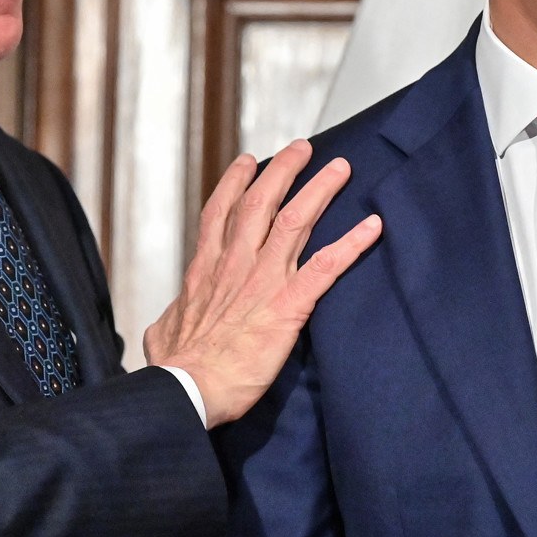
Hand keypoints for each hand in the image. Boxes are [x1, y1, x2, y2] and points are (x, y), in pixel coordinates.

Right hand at [144, 140, 381, 426]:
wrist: (187, 388)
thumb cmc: (175, 368)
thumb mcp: (162, 333)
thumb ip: (172, 317)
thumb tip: (168, 322)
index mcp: (206, 270)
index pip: (220, 214)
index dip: (236, 183)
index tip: (248, 162)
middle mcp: (236, 265)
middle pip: (261, 202)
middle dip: (284, 171)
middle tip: (303, 148)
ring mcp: (264, 281)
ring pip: (295, 221)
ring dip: (320, 190)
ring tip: (340, 168)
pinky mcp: (290, 305)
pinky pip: (327, 266)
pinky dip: (352, 244)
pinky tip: (373, 227)